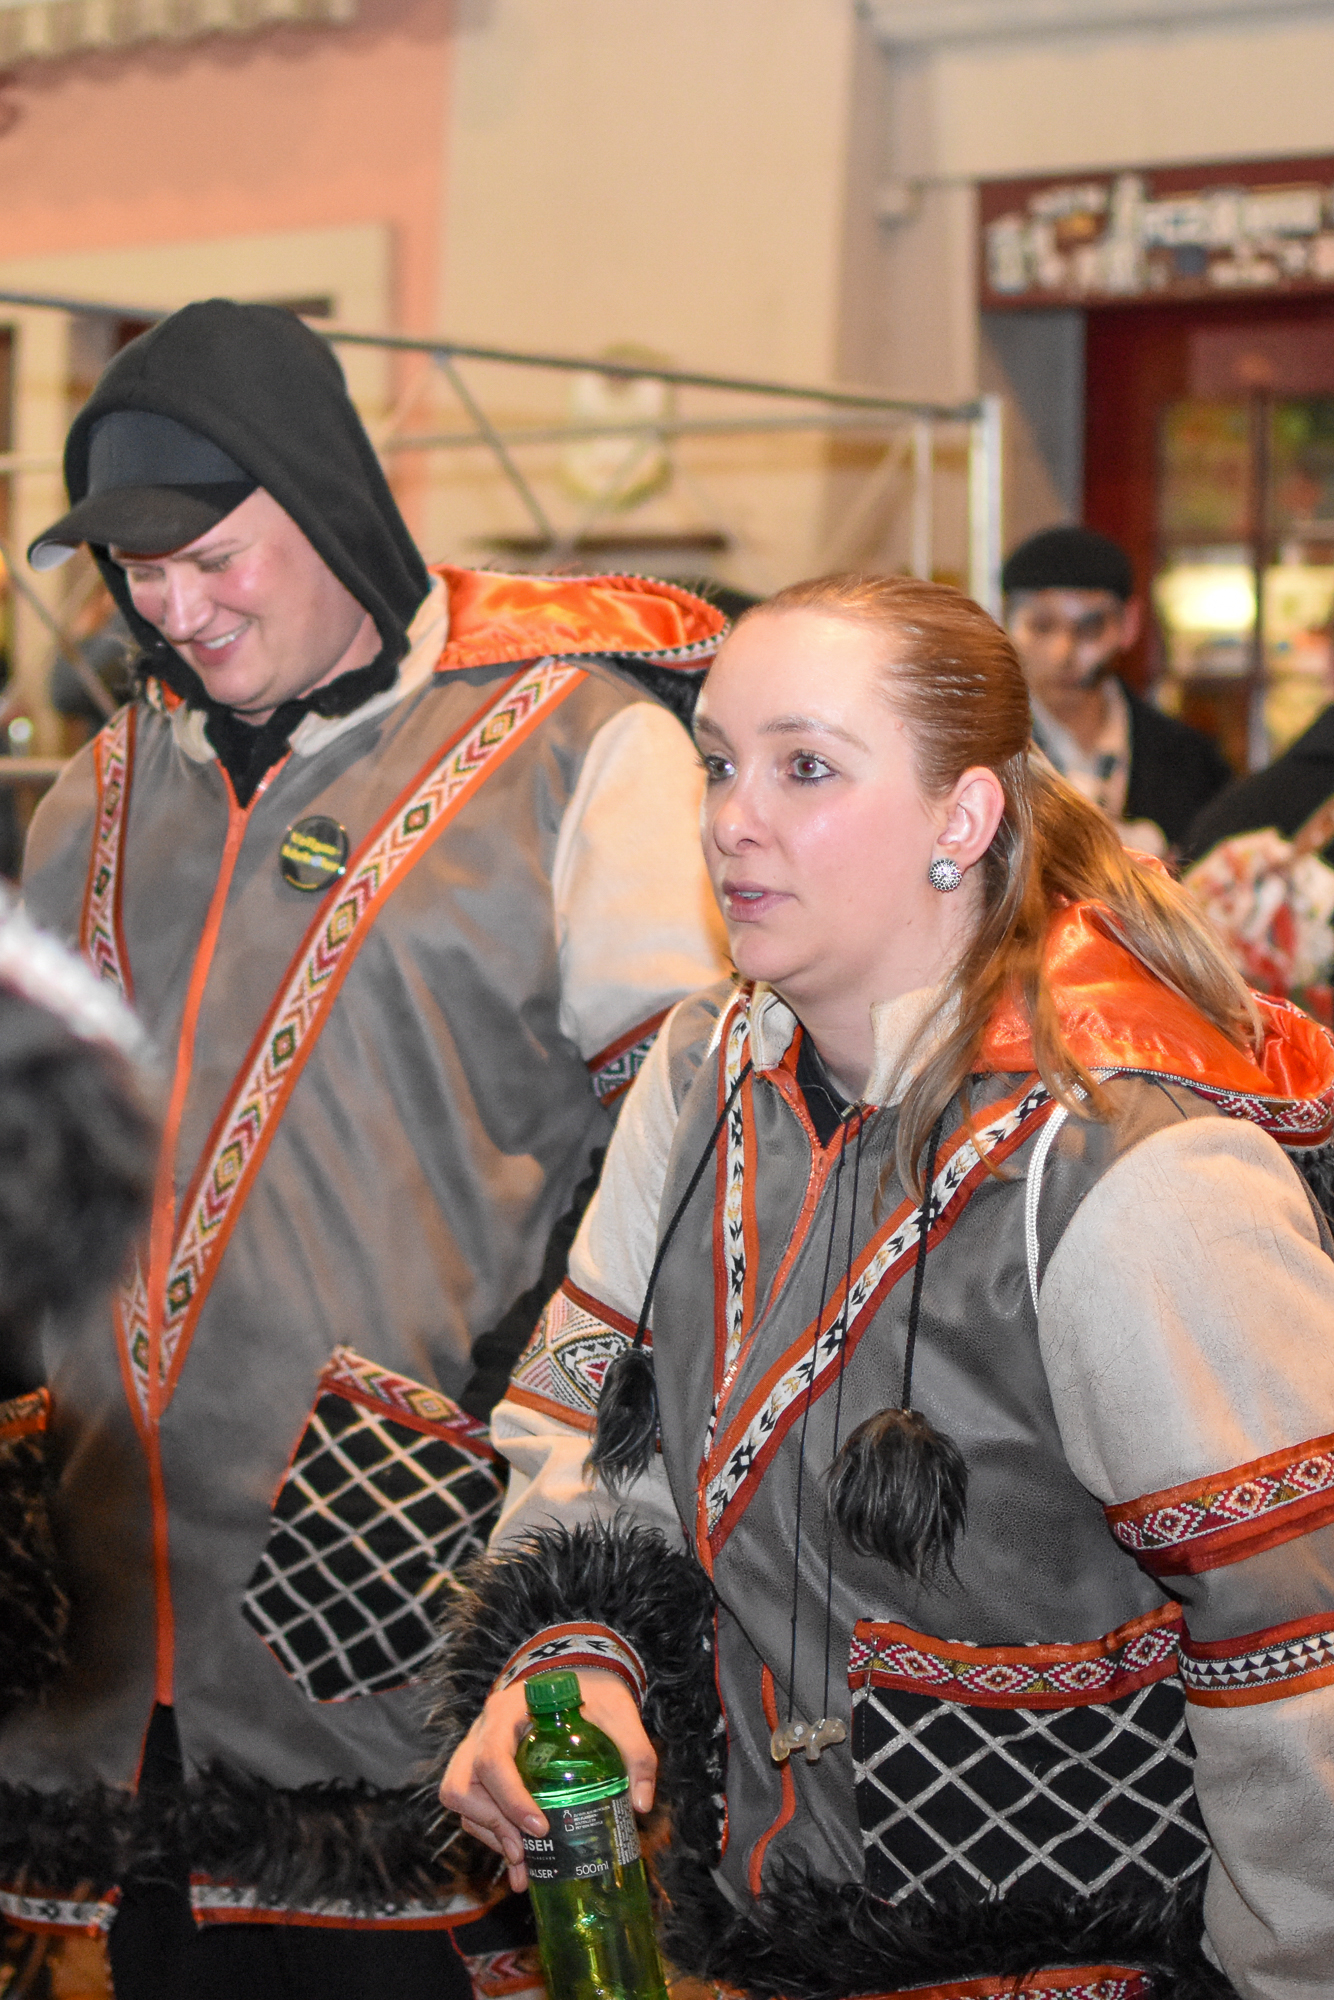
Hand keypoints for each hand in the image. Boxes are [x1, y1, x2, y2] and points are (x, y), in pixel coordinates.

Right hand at [439, 1669, 656, 1892]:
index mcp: (508, 1710)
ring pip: (460, 1797)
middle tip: (527, 1851)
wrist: (580, 1678)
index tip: (540, 1828)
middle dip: (493, 1824)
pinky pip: (471, 1807)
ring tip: (524, 1862)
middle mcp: (484, 1729)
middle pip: (463, 1784)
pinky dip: (491, 1834)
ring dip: (489, 1834)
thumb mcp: (619, 1714)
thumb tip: (641, 1804)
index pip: (492, 1757)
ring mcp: (476, 1748)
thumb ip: (636, 1752)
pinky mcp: (481, 1769)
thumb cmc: (594, 1693)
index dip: (510, 1798)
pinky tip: (520, 1859)